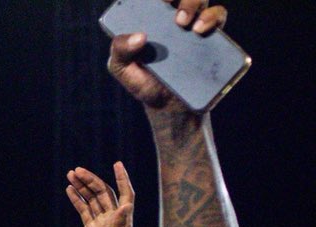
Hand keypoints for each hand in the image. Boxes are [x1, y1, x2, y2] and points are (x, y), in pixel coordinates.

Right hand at [67, 163, 134, 226]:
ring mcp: (101, 223)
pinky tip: (69, 190)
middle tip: (77, 170)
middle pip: (104, 193)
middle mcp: (113, 218)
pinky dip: (77, 199)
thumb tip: (126, 205)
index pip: (125, 193)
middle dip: (91, 180)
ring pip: (92, 199)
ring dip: (82, 187)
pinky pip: (84, 209)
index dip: (122, 178)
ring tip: (71, 175)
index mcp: (123, 220)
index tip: (116, 164)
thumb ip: (118, 224)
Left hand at [108, 1, 228, 109]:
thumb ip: (119, 49)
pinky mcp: (211, 34)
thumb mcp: (121, 67)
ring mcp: (193, 23)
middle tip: (167, 5)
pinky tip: (200, 30)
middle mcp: (172, 15)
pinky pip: (218, 15)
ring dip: (193, 3)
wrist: (167, 105)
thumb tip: (139, 36)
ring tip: (183, 23)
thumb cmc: (142, 80)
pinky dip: (212, 17)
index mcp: (149, 17)